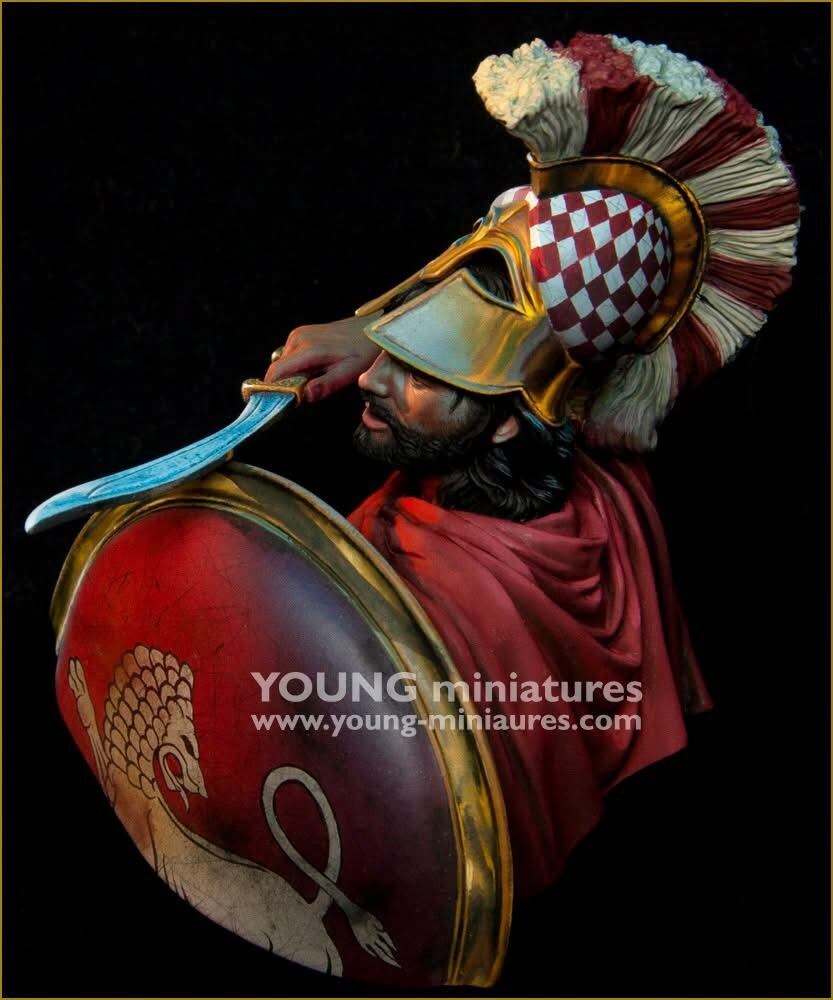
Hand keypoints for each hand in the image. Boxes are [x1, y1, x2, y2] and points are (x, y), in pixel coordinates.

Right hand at [265, 314, 380, 402]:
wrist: (371, 331)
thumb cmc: (363, 352)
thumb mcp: (349, 373)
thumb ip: (325, 385)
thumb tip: (304, 395)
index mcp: (307, 349)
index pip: (275, 372)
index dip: (274, 390)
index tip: (282, 403)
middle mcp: (297, 339)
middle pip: (278, 370)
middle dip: (287, 385)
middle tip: (308, 394)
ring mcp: (298, 335)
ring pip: (283, 364)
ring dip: (293, 376)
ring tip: (317, 379)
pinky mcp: (301, 334)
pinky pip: (291, 357)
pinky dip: (298, 367)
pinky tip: (316, 369)